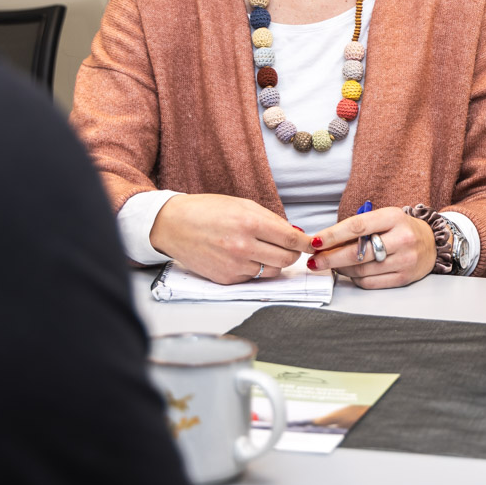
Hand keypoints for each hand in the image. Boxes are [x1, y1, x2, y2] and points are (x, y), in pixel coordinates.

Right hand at [149, 194, 308, 284]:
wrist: (173, 225)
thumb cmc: (207, 211)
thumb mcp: (242, 205)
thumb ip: (271, 220)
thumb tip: (296, 234)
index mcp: (250, 222)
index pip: (292, 239)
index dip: (306, 243)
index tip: (312, 245)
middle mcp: (244, 246)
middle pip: (287, 259)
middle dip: (293, 253)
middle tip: (288, 247)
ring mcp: (235, 265)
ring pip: (273, 271)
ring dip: (274, 262)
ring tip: (262, 250)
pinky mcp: (226, 279)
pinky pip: (253, 278)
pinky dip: (255, 269)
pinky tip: (242, 257)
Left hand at [306, 206, 436, 289]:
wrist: (432, 242)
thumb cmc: (401, 229)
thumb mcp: (384, 218)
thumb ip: (359, 227)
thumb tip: (326, 242)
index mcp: (394, 217)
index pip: (357, 226)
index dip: (332, 235)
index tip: (315, 242)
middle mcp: (402, 239)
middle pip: (358, 253)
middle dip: (331, 258)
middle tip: (315, 260)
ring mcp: (405, 260)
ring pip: (362, 270)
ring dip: (341, 269)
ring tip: (333, 264)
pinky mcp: (404, 277)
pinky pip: (370, 282)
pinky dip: (355, 278)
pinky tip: (350, 272)